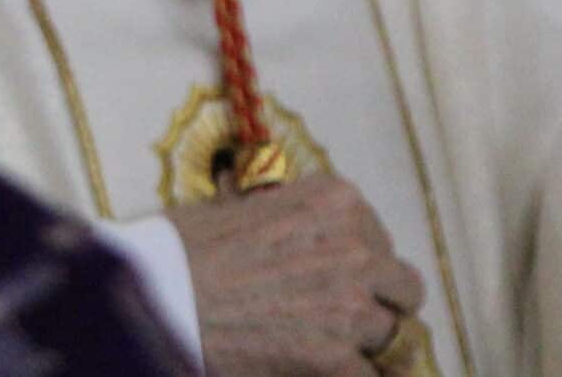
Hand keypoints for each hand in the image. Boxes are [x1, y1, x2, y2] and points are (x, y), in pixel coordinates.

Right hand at [168, 175, 426, 376]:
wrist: (157, 295)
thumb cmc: (184, 249)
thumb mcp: (246, 206)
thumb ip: (290, 220)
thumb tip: (298, 242)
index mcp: (338, 202)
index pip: (380, 240)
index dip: (363, 268)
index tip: (342, 284)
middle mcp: (357, 246)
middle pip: (403, 287)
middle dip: (379, 306)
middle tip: (347, 323)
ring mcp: (351, 303)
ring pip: (395, 335)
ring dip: (369, 348)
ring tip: (334, 351)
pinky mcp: (334, 357)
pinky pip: (372, 376)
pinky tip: (329, 373)